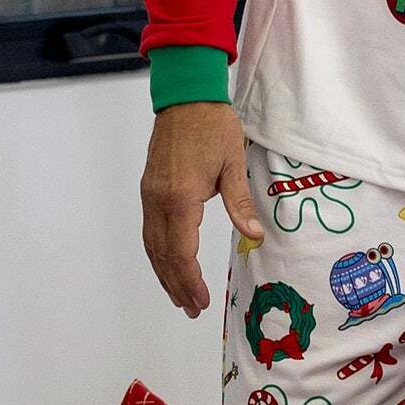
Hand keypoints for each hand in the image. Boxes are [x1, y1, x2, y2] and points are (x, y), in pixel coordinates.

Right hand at [141, 102, 261, 316]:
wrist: (185, 96)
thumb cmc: (212, 126)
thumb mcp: (233, 163)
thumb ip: (239, 202)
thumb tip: (254, 235)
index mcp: (180, 198)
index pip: (180, 252)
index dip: (190, 280)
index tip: (201, 301)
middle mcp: (158, 201)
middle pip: (162, 255)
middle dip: (177, 285)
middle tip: (192, 309)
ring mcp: (150, 195)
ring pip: (152, 245)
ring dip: (165, 273)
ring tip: (180, 297)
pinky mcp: (150, 189)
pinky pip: (150, 230)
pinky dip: (158, 254)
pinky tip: (169, 264)